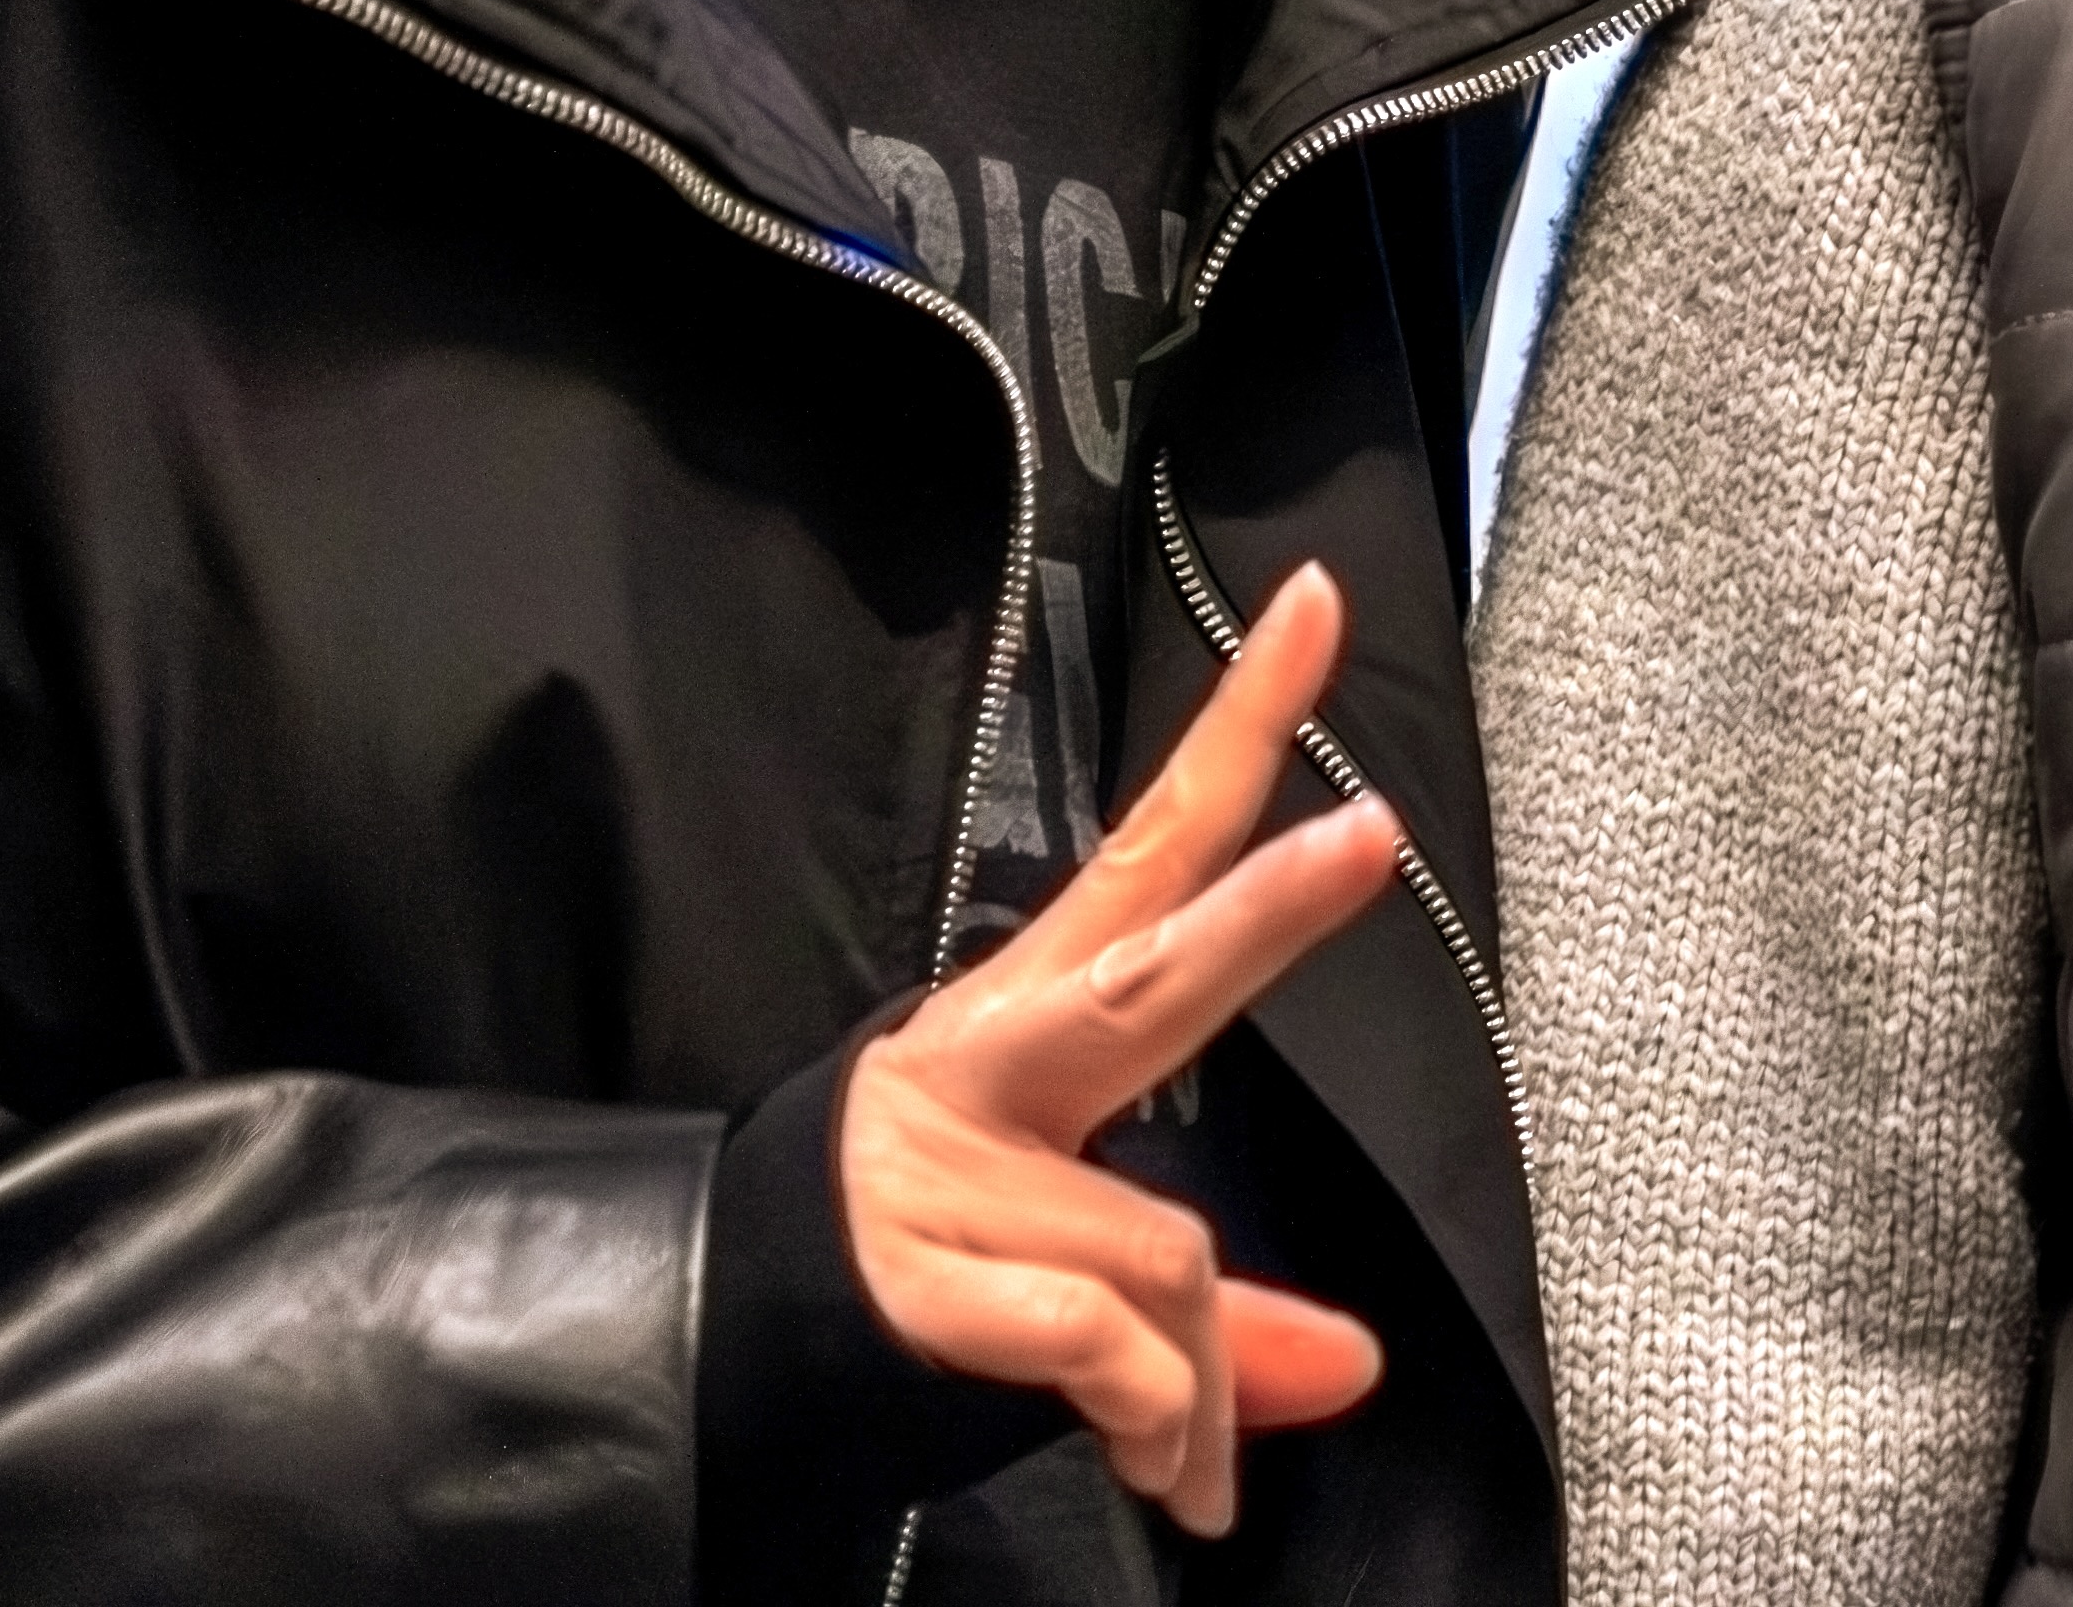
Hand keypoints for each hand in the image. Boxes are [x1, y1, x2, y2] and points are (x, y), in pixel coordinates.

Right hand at [838, 557, 1405, 1532]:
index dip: (1242, 728)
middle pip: (1154, 970)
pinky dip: (1159, 1417)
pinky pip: (1098, 1341)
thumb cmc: (916, 1279)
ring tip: (1200, 1462)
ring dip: (1204, 1380)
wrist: (702, 1357)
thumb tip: (1354, 1366)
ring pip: (1162, 1245)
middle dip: (1268, 909)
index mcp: (1033, 1021)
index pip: (1158, 848)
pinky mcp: (914, 1281)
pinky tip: (1170, 1470)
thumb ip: (1216, 1320)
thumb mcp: (1073, 1279)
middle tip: (1370, 839)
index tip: (1323, 603)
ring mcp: (943, 1171)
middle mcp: (990, 1066)